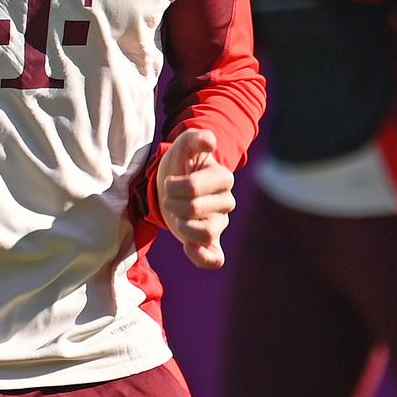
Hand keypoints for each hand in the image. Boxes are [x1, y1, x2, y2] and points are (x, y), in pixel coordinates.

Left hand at [156, 128, 235, 269]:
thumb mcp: (185, 144)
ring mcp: (219, 223)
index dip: (174, 186)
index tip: (170, 181)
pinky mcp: (210, 241)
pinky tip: (189, 248)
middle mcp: (226, 202)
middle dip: (173, 203)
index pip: (193, 188)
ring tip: (176, 216)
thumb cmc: (182, 162)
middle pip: (195, 210)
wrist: (173, 183)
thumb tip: (210, 141)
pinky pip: (215, 258)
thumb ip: (196, 137)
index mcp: (222, 178)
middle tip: (170, 197)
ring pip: (204, 233)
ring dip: (182, 226)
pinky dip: (203, 257)